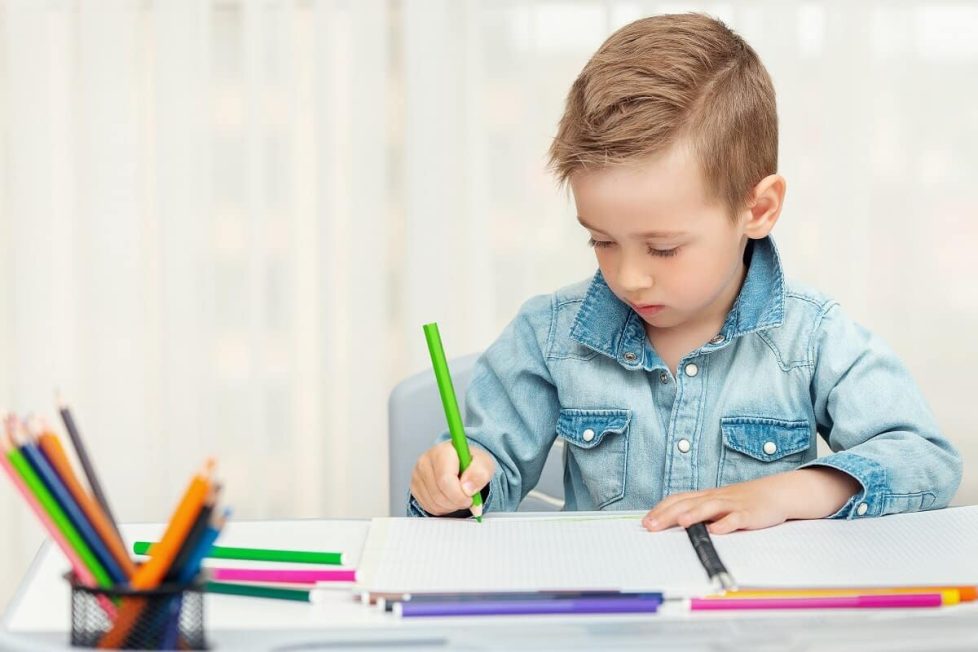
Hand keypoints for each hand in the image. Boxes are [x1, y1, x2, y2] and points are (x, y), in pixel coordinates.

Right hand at [410, 441, 494, 516]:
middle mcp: (425, 461)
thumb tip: (467, 489)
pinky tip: (449, 498)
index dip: (459, 495)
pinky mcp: (414, 487)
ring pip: (433, 503)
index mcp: (442, 451)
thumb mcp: (484, 464)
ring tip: (459, 496)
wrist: (460, 462)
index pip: (445, 480)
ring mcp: (417, 474)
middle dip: (456, 502)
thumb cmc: (471, 463)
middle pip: (438, 494)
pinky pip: (428, 507)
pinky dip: (442, 508)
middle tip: (467, 499)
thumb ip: (480, 474)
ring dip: (450, 506)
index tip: (470, 498)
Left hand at [642, 468, 860, 533]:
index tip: (645, 522)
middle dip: (668, 514)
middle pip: (688, 503)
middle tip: (650, 526)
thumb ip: (698, 511)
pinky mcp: (750, 513)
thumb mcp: (719, 503)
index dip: (661, 510)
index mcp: (706, 496)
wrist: (777, 493)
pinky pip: (737, 518)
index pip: (678, 499)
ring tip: (679, 523)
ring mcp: (733, 504)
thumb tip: (671, 523)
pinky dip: (726, 524)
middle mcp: (716, 498)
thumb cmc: (744, 501)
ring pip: (710, 507)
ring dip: (694, 515)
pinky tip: (716, 531)